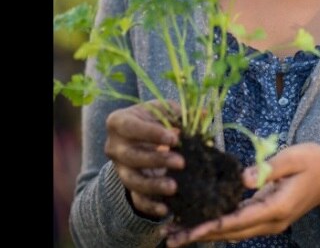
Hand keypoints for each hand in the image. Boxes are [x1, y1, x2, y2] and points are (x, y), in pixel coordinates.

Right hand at [104, 100, 183, 218]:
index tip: (174, 138)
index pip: (131, 127)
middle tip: (181, 163)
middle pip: (131, 156)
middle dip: (156, 160)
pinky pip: (136, 199)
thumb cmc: (154, 120)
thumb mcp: (164, 111)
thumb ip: (180, 112)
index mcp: (118, 122)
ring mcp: (120, 168)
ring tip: (174, 187)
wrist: (140, 138)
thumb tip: (204, 114)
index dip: (151, 134)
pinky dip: (150, 207)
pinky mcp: (129, 186)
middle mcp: (114, 147)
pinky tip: (166, 210)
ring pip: (132, 181)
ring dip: (153, 185)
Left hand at [164, 143, 319, 246]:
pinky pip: (237, 225)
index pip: (240, 220)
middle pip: (230, 232)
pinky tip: (197, 223)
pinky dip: (216, 226)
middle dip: (200, 236)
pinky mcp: (265, 217)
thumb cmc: (313, 162)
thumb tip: (242, 178)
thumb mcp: (294, 158)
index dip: (214, 225)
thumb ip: (267, 167)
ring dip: (204, 234)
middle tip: (170, 238)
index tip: (191, 230)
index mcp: (278, 207)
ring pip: (231, 232)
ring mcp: (268, 222)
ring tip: (175, 235)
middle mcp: (271, 221)